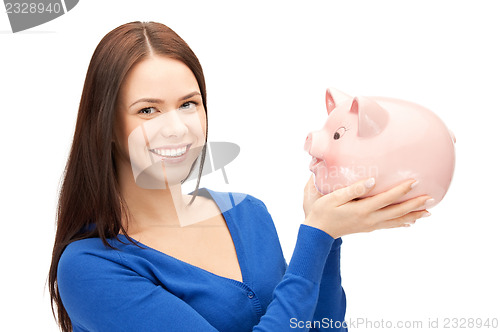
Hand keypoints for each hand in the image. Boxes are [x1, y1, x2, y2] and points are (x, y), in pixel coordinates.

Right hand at [303, 175, 431, 238]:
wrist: (316, 232)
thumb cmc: (321, 211)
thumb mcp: (332, 197)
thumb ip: (352, 189)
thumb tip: (371, 181)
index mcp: (361, 209)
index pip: (387, 199)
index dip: (402, 190)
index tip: (415, 181)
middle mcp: (369, 219)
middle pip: (397, 212)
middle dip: (415, 205)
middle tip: (431, 199)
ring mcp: (369, 225)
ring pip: (396, 221)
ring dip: (412, 216)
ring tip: (427, 212)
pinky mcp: (367, 227)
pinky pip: (389, 225)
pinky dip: (401, 223)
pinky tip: (409, 222)